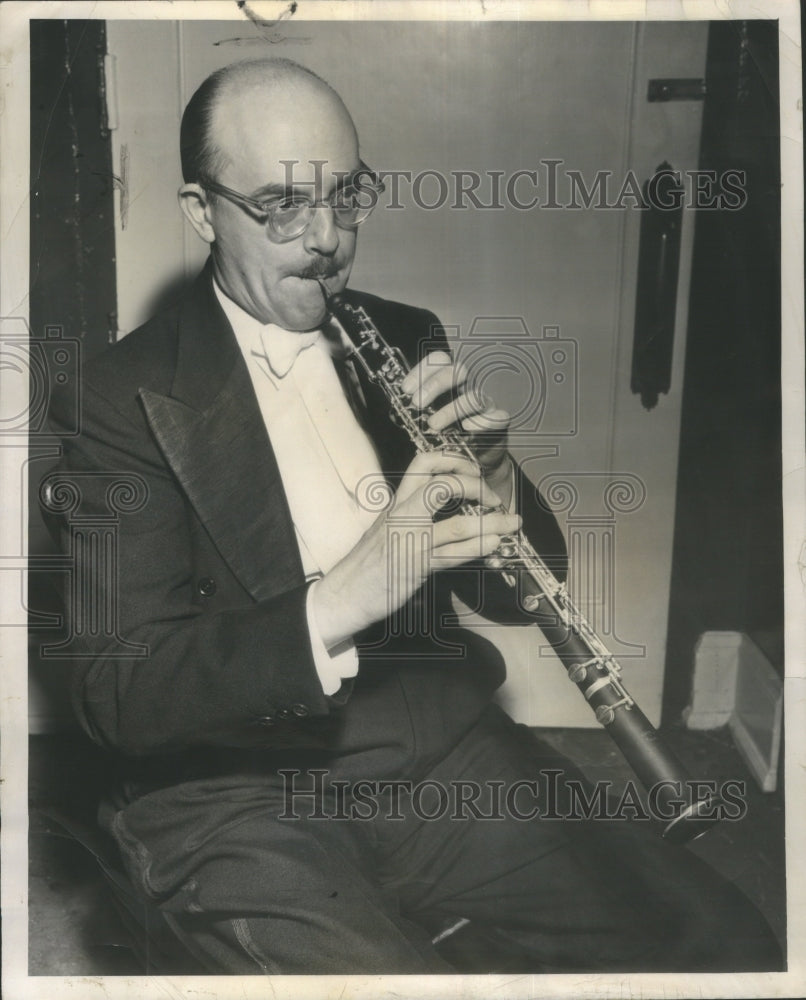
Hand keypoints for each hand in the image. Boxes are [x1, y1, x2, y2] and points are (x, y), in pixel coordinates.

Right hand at [312, 451, 520, 647]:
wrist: (343, 594)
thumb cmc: (366, 564)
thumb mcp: (387, 529)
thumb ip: (411, 516)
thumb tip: (442, 510)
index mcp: (396, 503)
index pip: (424, 462)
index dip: (454, 460)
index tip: (473, 471)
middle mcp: (403, 515)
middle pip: (442, 484)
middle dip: (476, 485)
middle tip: (493, 498)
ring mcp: (411, 540)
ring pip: (457, 524)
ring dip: (492, 522)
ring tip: (512, 523)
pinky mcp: (417, 566)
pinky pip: (454, 554)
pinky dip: (479, 546)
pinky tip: (494, 543)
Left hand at [400, 351, 512, 505]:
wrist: (475, 460)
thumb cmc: (450, 435)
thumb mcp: (430, 419)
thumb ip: (417, 410)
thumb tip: (395, 408)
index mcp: (451, 380)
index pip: (439, 360)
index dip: (421, 371)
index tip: (405, 390)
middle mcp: (470, 386)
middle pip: (458, 370)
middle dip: (434, 385)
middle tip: (417, 404)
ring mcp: (487, 403)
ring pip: (474, 395)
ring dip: (451, 409)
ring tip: (433, 425)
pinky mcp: (499, 421)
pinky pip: (496, 416)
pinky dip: (481, 421)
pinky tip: (467, 428)